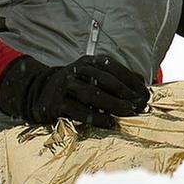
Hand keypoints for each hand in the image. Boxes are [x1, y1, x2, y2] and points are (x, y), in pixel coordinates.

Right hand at [0, 54, 150, 128]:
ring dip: (113, 103)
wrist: (38, 94)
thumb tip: (142, 83)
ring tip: (128, 112)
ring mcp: (64, 85)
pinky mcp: (54, 103)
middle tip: (140, 104)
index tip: (145, 93)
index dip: (131, 80)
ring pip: (92, 93)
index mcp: (88, 62)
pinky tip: (109, 122)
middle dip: (125, 92)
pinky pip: (77, 110)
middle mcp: (76, 70)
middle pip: (105, 80)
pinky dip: (95, 116)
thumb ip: (114, 79)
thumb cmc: (74, 88)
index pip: (113, 67)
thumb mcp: (92, 77)